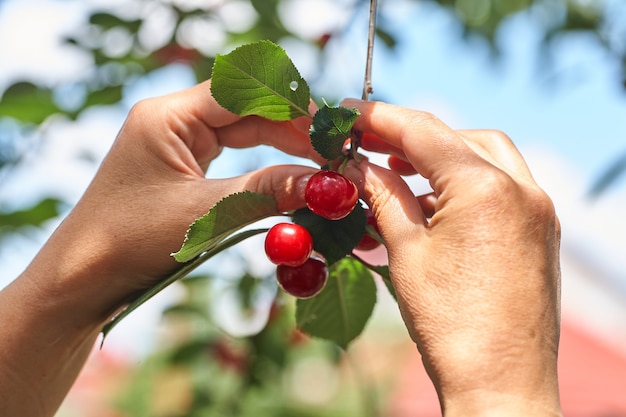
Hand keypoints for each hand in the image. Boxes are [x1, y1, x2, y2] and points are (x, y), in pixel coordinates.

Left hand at [26, 80, 322, 319]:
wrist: (84, 279)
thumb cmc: (130, 242)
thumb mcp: (205, 214)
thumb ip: (267, 191)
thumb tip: (325, 184)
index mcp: (168, 115)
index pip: (242, 93)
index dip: (290, 108)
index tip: (327, 133)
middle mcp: (173, 119)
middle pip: (247, 109)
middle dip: (293, 129)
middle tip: (332, 154)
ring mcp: (178, 142)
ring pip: (244, 131)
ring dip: (283, 146)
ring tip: (320, 165)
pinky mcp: (183, 166)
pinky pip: (234, 154)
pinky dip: (265, 164)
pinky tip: (291, 175)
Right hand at [342, 99, 561, 415]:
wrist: (501, 385)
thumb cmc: (451, 325)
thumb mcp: (405, 251)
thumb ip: (383, 195)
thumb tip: (357, 165)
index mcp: (486, 188)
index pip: (424, 131)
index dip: (379, 117)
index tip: (347, 112)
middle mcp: (522, 189)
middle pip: (459, 138)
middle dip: (411, 135)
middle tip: (369, 142)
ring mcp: (537, 211)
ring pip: (485, 157)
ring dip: (440, 157)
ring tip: (397, 169)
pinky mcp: (540, 231)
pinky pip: (501, 187)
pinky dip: (464, 183)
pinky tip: (432, 202)